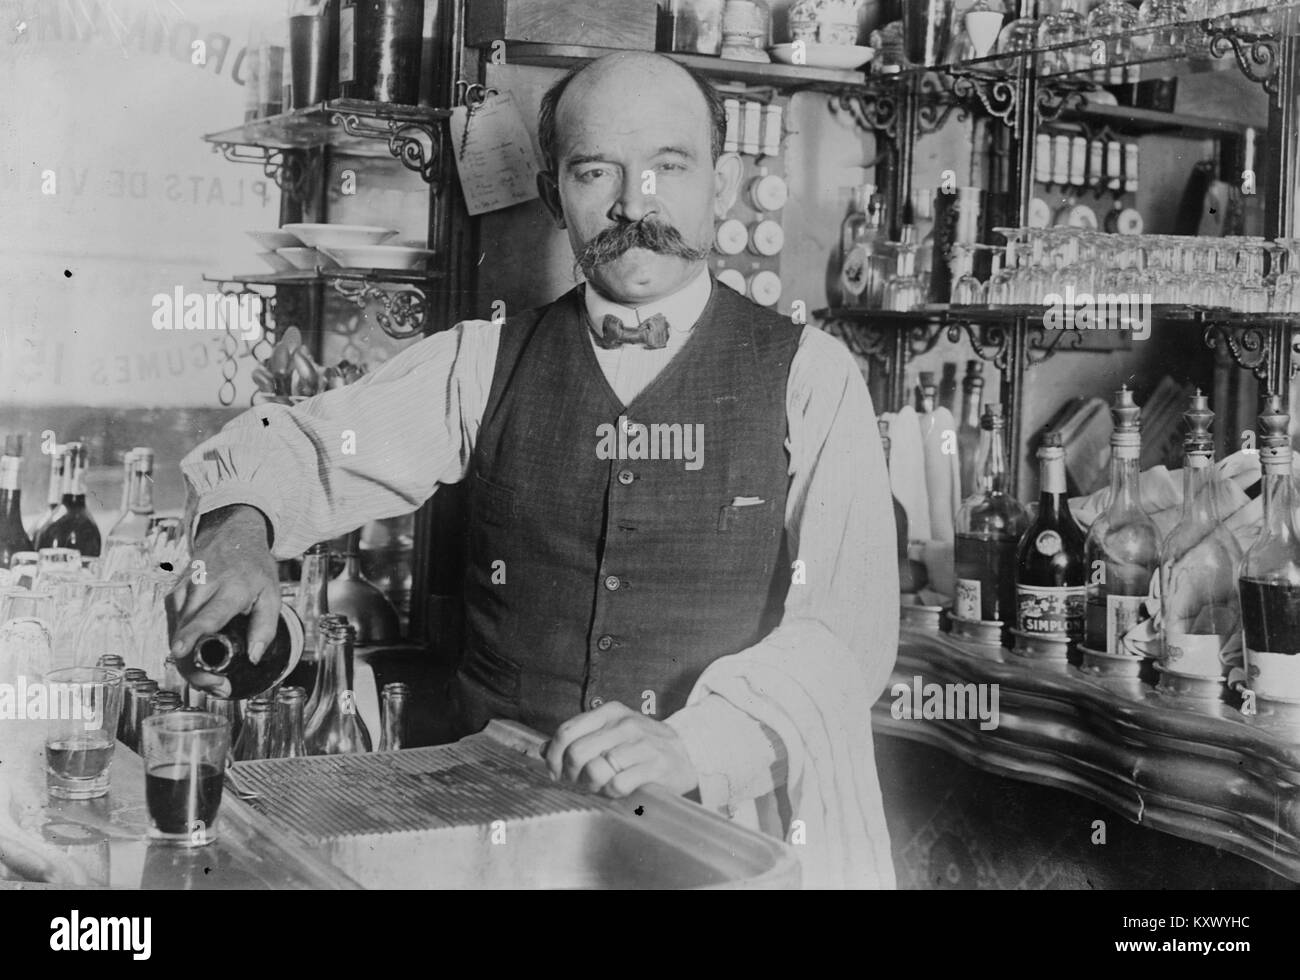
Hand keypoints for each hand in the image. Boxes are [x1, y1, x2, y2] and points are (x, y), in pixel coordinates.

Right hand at [168, 505, 279, 698]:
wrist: (230, 537)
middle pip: (186, 635)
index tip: (180, 650)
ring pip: (176, 637)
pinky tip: (201, 662)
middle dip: (197, 668)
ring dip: (190, 664)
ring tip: (215, 680)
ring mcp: (181, 592)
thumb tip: (254, 658)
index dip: (192, 635)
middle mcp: (199, 588)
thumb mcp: (272, 594)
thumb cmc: (254, 568)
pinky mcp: (171, 598)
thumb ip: (265, 627)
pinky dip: (185, 650)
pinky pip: (173, 631)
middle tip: (220, 687)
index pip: (208, 614)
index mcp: (229, 587)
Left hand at [543, 701, 697, 798]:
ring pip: (595, 769)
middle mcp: (624, 723)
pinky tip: (617, 790)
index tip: (555, 772)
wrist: (687, 753)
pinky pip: (618, 784)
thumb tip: (544, 750)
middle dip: (571, 775)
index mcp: (609, 712)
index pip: (566, 732)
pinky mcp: (655, 765)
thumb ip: (579, 738)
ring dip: (592, 785)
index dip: (554, 756)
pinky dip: (611, 792)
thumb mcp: (611, 732)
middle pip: (576, 753)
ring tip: (600, 786)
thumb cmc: (642, 746)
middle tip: (579, 782)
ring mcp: (641, 743)